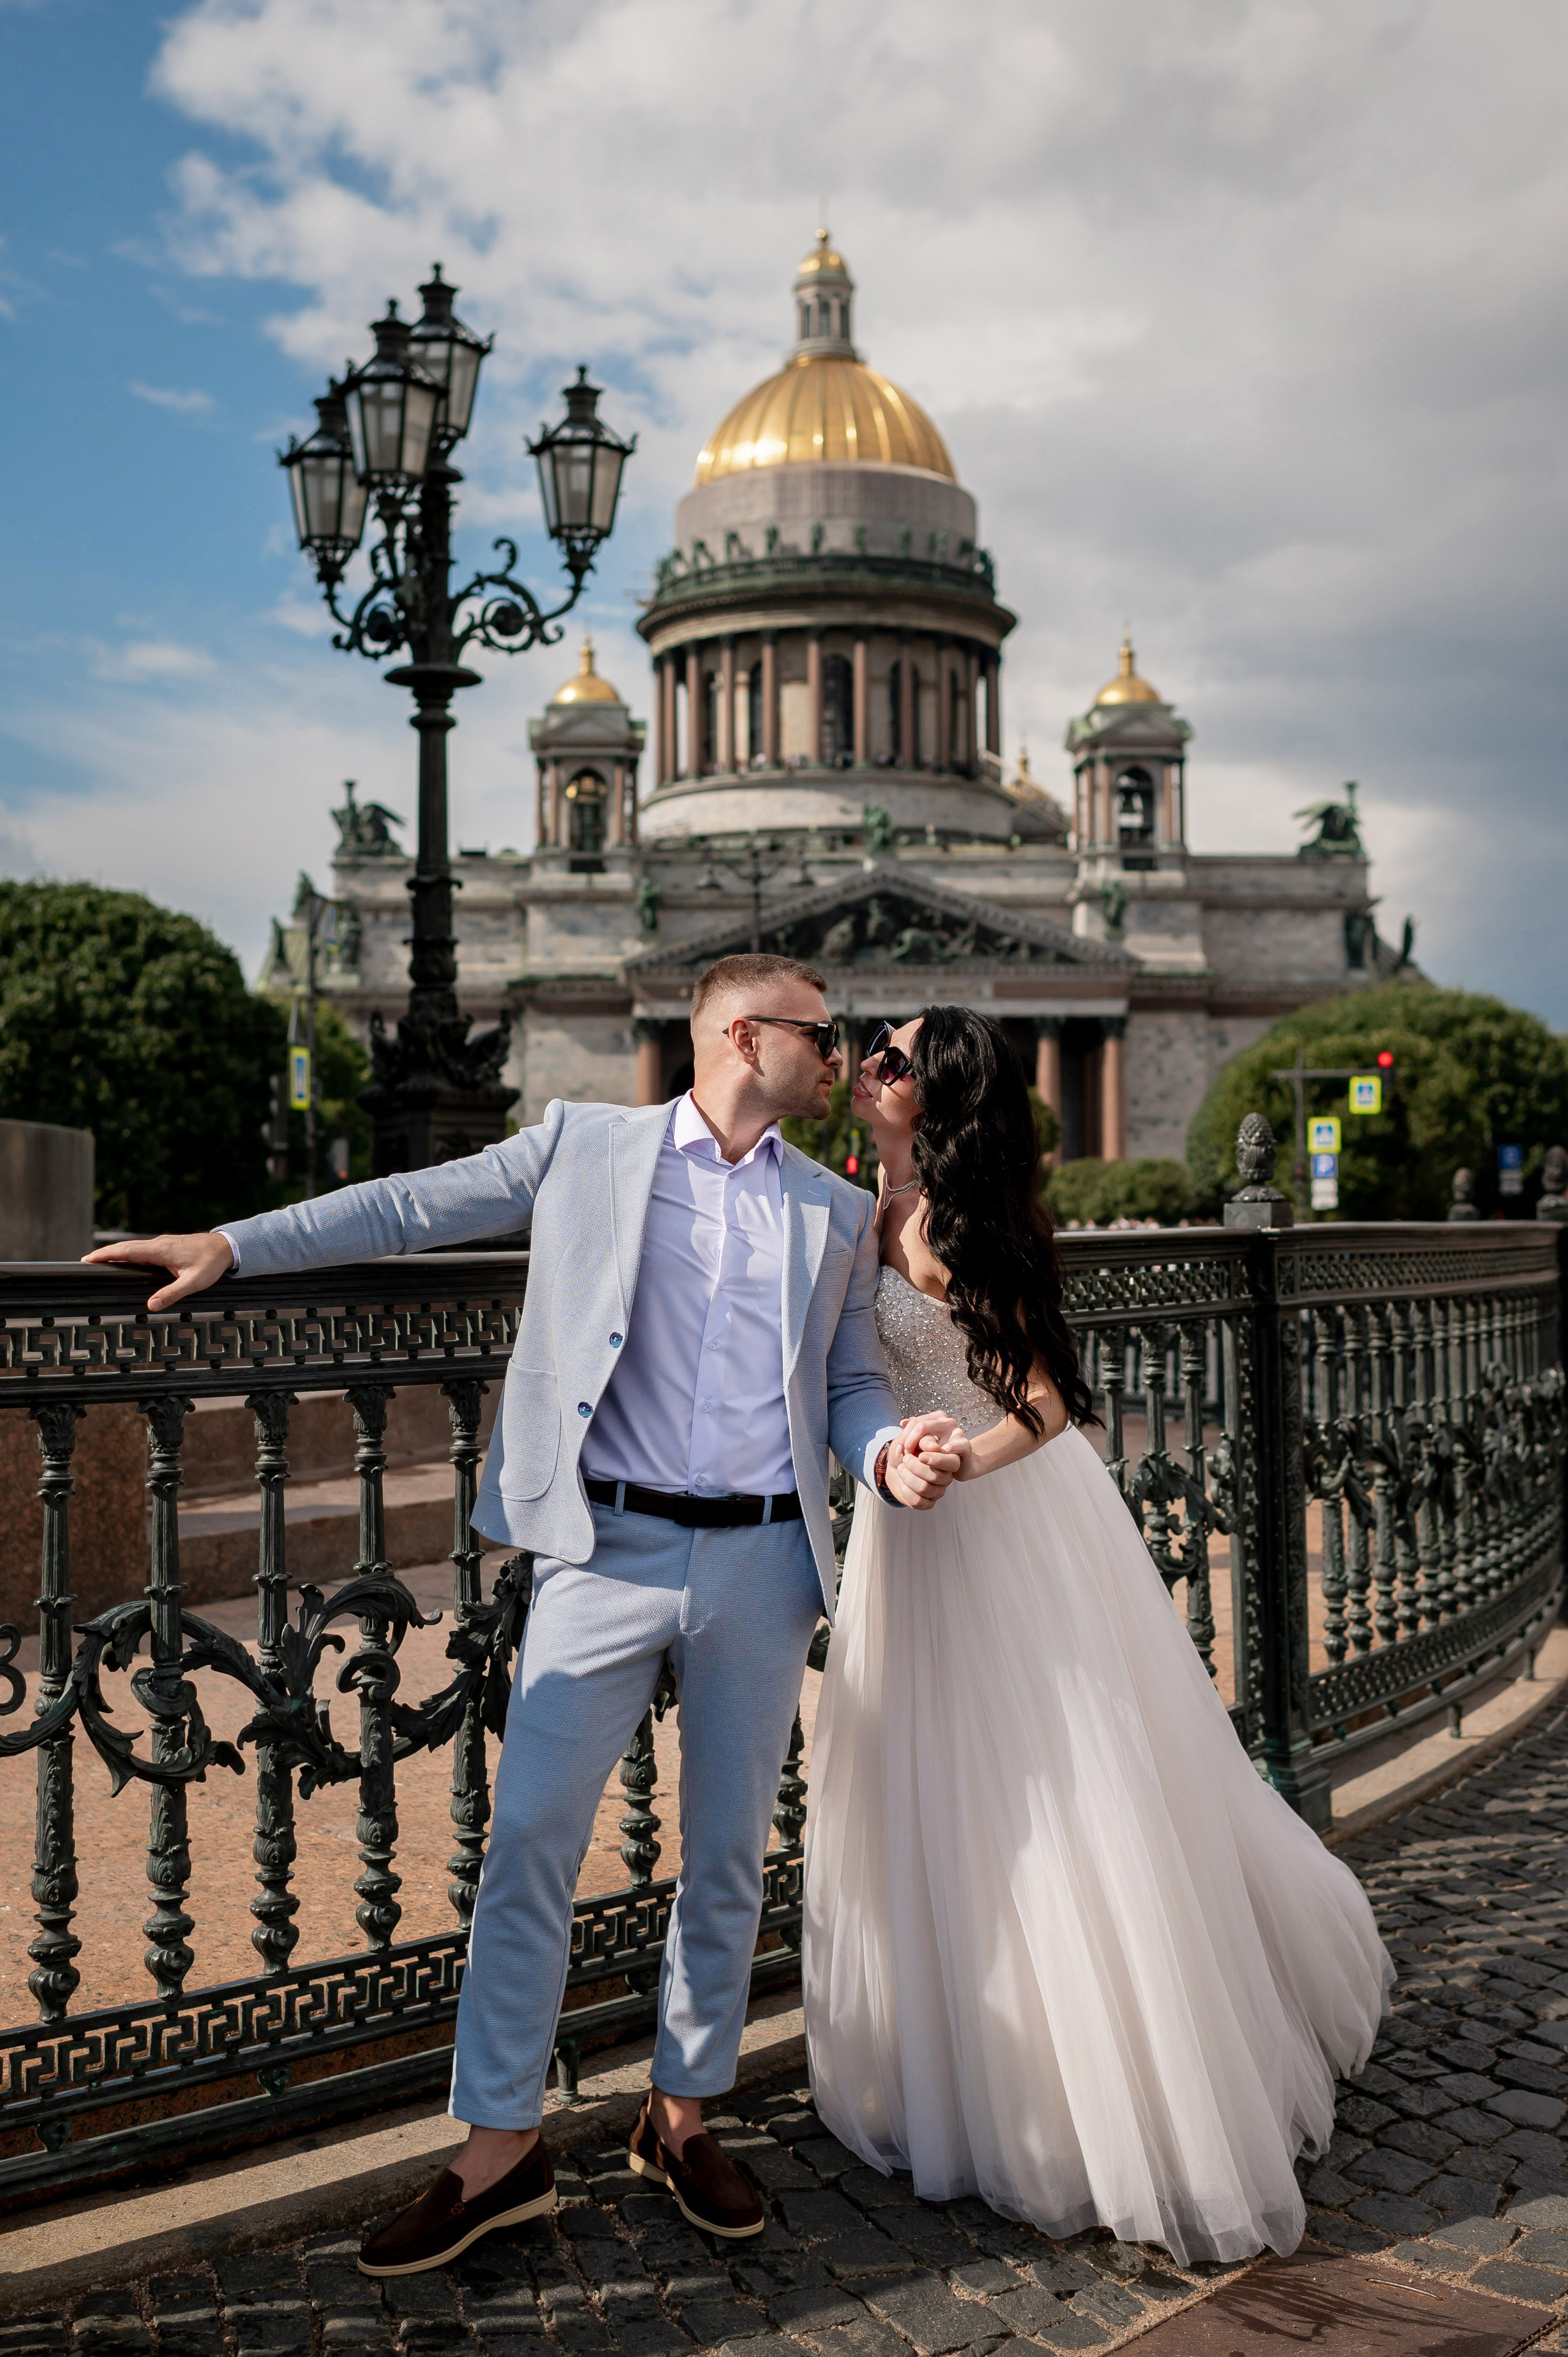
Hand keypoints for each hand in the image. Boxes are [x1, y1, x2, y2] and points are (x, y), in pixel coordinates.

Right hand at [82, 1232, 233, 1312]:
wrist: (227, 1246)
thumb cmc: (211, 1264)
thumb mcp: (193, 1282)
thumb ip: (172, 1293)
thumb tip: (151, 1306)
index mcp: (161, 1250)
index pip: (127, 1251)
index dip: (106, 1254)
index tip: (89, 1259)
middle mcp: (158, 1244)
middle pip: (125, 1247)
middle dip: (105, 1253)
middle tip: (86, 1261)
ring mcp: (162, 1243)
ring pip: (133, 1246)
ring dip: (116, 1251)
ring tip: (100, 1260)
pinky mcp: (166, 1245)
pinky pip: (142, 1247)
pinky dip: (128, 1252)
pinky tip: (125, 1259)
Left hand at [881, 1417, 961, 1508]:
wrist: (896, 1464)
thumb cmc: (908, 1450)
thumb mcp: (914, 1439)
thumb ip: (924, 1440)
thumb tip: (934, 1447)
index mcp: (948, 1460)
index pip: (951, 1463)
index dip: (936, 1459)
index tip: (920, 1454)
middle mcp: (946, 1477)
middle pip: (935, 1476)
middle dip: (915, 1466)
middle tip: (905, 1458)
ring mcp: (937, 1492)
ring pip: (924, 1488)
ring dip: (907, 1476)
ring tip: (901, 1468)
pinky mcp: (927, 1503)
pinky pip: (917, 1501)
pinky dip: (905, 1490)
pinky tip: (902, 1482)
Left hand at [903, 1413, 973, 1481]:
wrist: (963, 1464)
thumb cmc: (941, 1453)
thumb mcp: (926, 1441)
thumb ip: (915, 1432)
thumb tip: (903, 1423)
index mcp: (937, 1417)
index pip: (915, 1422)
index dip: (904, 1436)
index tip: (900, 1450)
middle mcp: (947, 1422)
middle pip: (921, 1426)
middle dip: (910, 1441)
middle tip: (905, 1455)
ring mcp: (957, 1432)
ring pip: (937, 1435)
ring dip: (925, 1447)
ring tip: (919, 1457)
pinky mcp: (965, 1445)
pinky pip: (958, 1445)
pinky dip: (952, 1447)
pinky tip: (945, 1450)